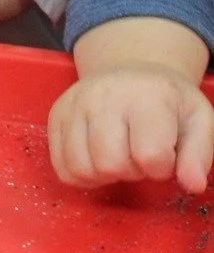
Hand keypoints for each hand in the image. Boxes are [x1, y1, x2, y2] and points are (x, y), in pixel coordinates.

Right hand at [50, 65, 213, 191]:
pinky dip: (81, 175)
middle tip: (139, 157)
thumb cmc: (167, 100)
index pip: (150, 155)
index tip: (166, 156)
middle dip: (131, 172)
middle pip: (111, 164)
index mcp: (146, 97)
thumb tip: (192, 185)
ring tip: (118, 158)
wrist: (129, 67)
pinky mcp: (55, 115)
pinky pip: (61, 166)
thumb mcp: (199, 120)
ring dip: (105, 175)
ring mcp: (74, 105)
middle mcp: (103, 97)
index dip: (162, 168)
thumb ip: (200, 155)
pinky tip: (97, 161)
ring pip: (81, 168)